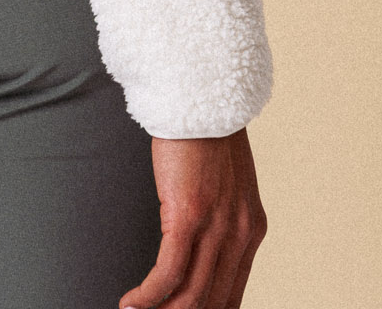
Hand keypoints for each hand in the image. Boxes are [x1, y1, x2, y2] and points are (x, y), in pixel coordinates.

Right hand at [119, 129, 266, 308]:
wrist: (202, 94)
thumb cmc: (206, 131)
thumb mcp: (224, 182)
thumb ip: (220, 215)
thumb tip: (197, 243)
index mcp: (250, 229)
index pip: (231, 296)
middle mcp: (239, 235)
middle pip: (211, 303)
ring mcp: (216, 228)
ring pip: (190, 297)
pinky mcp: (187, 216)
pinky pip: (168, 274)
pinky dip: (148, 297)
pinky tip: (131, 304)